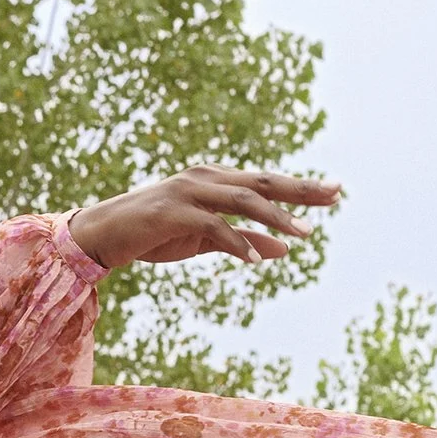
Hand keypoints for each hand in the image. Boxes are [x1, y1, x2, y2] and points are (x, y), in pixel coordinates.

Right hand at [67, 165, 340, 270]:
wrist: (101, 234)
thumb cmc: (152, 234)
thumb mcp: (204, 238)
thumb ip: (243, 240)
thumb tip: (285, 250)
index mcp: (214, 180)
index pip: (266, 181)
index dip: (301, 186)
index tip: (335, 190)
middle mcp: (204, 178)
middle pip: (262, 183)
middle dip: (300, 190)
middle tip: (334, 197)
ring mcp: (187, 192)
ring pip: (242, 200)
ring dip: (275, 217)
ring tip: (302, 234)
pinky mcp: (171, 212)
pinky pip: (212, 225)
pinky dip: (235, 241)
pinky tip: (253, 258)